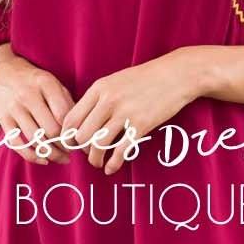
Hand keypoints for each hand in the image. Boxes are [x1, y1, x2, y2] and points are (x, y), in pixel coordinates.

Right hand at [0, 46, 73, 164]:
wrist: (3, 72)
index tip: (79, 140)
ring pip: (35, 139)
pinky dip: (32, 156)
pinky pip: (17, 144)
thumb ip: (67, 103)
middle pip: (51, 130)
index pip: (64, 115)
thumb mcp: (54, 83)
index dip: (73, 132)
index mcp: (45, 84)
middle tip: (71, 151)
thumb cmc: (34, 81)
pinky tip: (43, 160)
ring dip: (51, 153)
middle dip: (64, 145)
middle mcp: (29, 95)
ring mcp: (14, 108)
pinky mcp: (3, 119)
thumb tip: (81, 128)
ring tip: (61, 157)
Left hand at [60, 50, 202, 174]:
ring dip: (95, 159)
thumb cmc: (145, 78)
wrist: (176, 75)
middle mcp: (108, 101)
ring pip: (98, 146)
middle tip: (88, 153)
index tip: (72, 145)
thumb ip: (98, 98)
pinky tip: (111, 168)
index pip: (71, 119)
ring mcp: (125, 114)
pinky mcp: (141, 126)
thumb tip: (82, 122)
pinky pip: (120, 151)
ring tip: (98, 163)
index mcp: (98, 88)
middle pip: (82, 136)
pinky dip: (113, 164)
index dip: (67, 137)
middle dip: (82, 150)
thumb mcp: (115, 81)